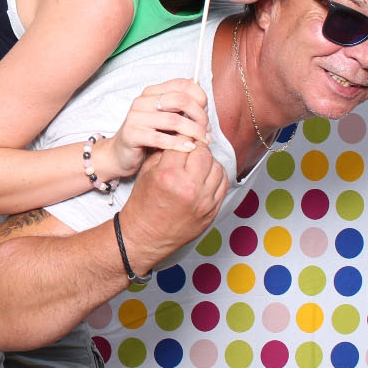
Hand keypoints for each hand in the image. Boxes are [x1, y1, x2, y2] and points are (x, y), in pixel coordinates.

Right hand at [104, 80, 209, 180]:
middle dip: (199, 116)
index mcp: (152, 92)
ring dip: (193, 132)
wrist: (120, 154)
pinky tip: (189, 148)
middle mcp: (143, 100)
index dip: (200, 98)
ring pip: (174, 120)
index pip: (183, 84)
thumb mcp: (164, 119)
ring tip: (202, 142)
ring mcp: (136, 116)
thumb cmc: (147, 136)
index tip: (207, 115)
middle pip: (181, 100)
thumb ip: (179, 109)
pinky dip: (179, 144)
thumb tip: (203, 100)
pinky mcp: (132, 134)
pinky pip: (161, 139)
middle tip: (207, 131)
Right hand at [121, 142, 227, 275]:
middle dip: (197, 145)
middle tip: (192, 145)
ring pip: (217, 167)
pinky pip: (223, 185)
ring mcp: (203, 201)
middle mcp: (189, 187)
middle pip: (204, 152)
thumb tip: (180, 135)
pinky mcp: (212, 212)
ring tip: (199, 162)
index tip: (184, 133)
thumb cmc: (143, 203)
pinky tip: (207, 174)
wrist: (146, 235)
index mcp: (169, 174)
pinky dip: (217, 175)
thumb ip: (165, 151)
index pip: (185, 141)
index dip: (184, 134)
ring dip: (209, 161)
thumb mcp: (148, 170)